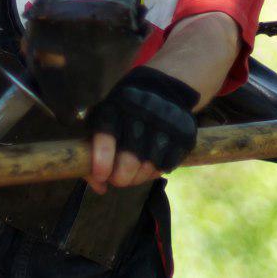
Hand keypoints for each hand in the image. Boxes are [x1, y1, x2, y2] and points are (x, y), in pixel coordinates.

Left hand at [84, 67, 198, 194]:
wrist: (159, 89)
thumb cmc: (121, 113)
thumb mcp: (102, 120)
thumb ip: (92, 152)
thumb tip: (99, 187)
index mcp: (115, 104)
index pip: (106, 135)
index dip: (102, 160)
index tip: (102, 176)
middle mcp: (141, 109)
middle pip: (131, 157)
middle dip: (121, 177)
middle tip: (118, 180)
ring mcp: (165, 120)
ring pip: (150, 165)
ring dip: (140, 177)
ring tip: (134, 173)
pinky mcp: (184, 131)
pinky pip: (168, 164)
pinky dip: (156, 171)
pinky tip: (150, 165)